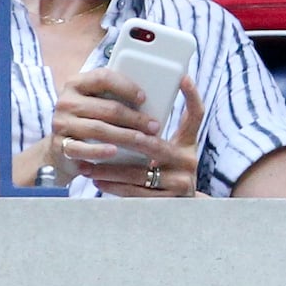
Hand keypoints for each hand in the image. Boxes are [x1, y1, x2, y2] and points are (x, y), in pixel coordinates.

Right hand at [48, 65, 169, 182]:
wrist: (59, 149)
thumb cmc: (86, 121)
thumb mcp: (94, 103)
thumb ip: (111, 97)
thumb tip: (149, 98)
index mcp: (76, 83)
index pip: (103, 78)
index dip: (126, 86)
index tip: (144, 98)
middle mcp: (66, 101)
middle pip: (106, 108)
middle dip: (134, 118)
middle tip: (153, 126)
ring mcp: (61, 123)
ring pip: (99, 129)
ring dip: (125, 136)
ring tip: (143, 141)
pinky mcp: (60, 145)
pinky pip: (83, 149)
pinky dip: (100, 151)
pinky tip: (115, 152)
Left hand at [74, 75, 204, 196]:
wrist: (183, 207)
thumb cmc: (167, 170)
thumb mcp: (172, 150)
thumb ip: (157, 133)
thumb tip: (128, 106)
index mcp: (188, 143)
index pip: (196, 114)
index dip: (192, 95)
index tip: (182, 77)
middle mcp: (188, 161)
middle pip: (154, 145)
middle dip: (123, 139)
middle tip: (100, 131)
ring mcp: (181, 183)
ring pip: (140, 173)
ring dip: (110, 169)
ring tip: (89, 164)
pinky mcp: (169, 202)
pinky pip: (136, 194)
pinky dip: (114, 186)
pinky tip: (97, 181)